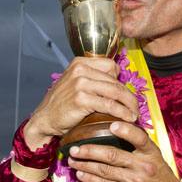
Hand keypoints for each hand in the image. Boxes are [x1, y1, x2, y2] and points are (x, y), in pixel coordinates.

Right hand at [24, 57, 138, 150]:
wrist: (45, 119)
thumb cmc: (63, 104)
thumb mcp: (76, 84)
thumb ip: (93, 78)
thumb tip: (118, 80)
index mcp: (80, 62)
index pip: (111, 66)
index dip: (121, 81)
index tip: (126, 94)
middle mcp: (80, 70)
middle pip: (116, 80)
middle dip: (129, 96)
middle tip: (136, 107)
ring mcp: (80, 83)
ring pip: (116, 92)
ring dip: (129, 105)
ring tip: (135, 114)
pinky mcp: (81, 99)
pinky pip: (110, 105)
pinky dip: (122, 113)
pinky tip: (128, 118)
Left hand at [67, 121, 181, 181]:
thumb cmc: (160, 174)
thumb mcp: (155, 156)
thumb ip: (139, 145)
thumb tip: (116, 129)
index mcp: (151, 153)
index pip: (139, 138)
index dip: (126, 131)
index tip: (111, 125)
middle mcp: (143, 166)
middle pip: (112, 155)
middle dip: (90, 151)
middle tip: (75, 148)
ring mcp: (134, 181)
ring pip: (104, 170)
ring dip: (85, 165)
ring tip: (72, 160)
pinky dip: (90, 178)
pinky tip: (81, 173)